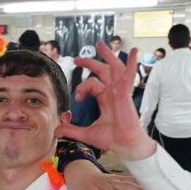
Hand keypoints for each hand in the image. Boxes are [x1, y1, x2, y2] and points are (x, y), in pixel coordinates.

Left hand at [56, 41, 155, 160]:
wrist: (124, 145)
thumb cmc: (112, 138)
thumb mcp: (86, 133)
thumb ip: (71, 130)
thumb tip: (55, 130)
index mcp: (106, 98)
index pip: (92, 84)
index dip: (81, 88)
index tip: (77, 99)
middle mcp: (113, 92)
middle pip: (102, 71)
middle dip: (90, 63)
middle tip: (77, 59)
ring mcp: (120, 91)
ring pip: (114, 68)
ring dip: (107, 55)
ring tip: (100, 44)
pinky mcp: (125, 93)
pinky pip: (129, 75)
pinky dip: (132, 63)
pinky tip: (135, 52)